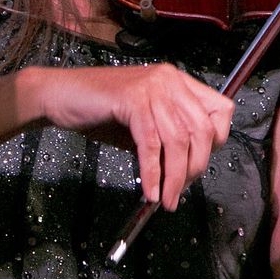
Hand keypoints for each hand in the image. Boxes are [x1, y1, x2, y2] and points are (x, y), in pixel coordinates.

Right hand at [27, 64, 234, 210]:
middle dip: (195, 167)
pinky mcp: (132, 99)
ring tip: (166, 199)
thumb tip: (187, 172)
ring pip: (178, 139)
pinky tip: (149, 190)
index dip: (217, 141)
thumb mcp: (143, 125)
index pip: (221, 109)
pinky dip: (151, 172)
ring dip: (174, 177)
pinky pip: (151, 144)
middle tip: (180, 190)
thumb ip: (167, 140)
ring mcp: (151, 87)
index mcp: (177, 82)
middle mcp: (169, 79)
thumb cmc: (99, 111)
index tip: (200, 165)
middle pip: (203, 129)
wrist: (58, 96)